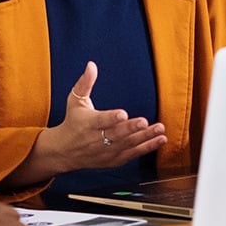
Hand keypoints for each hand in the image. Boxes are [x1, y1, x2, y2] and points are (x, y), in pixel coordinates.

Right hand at [1, 61, 166, 189]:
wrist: (64, 151)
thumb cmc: (72, 122)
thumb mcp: (75, 101)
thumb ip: (85, 83)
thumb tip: (91, 65)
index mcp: (88, 123)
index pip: (101, 120)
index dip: (112, 118)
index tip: (123, 114)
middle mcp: (97, 139)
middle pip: (117, 134)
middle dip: (131, 128)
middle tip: (145, 122)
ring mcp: (107, 150)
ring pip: (128, 144)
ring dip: (145, 137)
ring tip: (160, 130)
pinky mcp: (114, 159)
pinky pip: (133, 154)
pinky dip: (147, 147)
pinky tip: (160, 140)